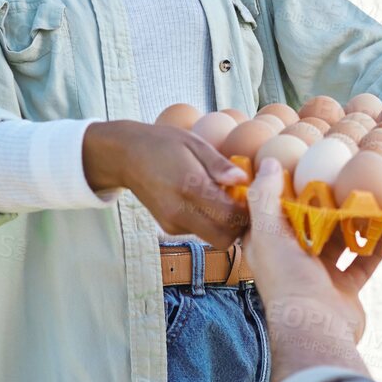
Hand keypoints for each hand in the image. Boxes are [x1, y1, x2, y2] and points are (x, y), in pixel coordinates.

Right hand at [82, 120, 247, 245]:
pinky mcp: (169, 228)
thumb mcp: (193, 143)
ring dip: (226, 226)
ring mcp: (173, 223)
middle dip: (240, 226)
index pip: (230, 214)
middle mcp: (180, 211)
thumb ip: (218, 164)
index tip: (255, 196)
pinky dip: (210, 223)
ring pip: (213, 239)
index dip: (249, 210)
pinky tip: (208, 203)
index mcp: (189, 186)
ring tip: (227, 200)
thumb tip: (243, 179)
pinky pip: (200, 233)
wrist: (126, 156)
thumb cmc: (163, 143)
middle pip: (224, 238)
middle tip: (245, 204)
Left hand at [243, 159, 381, 381]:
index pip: (273, 211)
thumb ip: (265, 197)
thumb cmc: (287, 280)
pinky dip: (376, 245)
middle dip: (325, 202)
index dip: (286, 189)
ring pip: (339, 240)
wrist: (316, 330)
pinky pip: (363, 261)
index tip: (305, 164)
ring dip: (353, 221)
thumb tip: (268, 162)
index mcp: (269, 247)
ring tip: (369, 196)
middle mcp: (292, 260)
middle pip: (310, 223)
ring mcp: (320, 275)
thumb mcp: (268, 233)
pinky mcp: (345, 288)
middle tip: (344, 175)